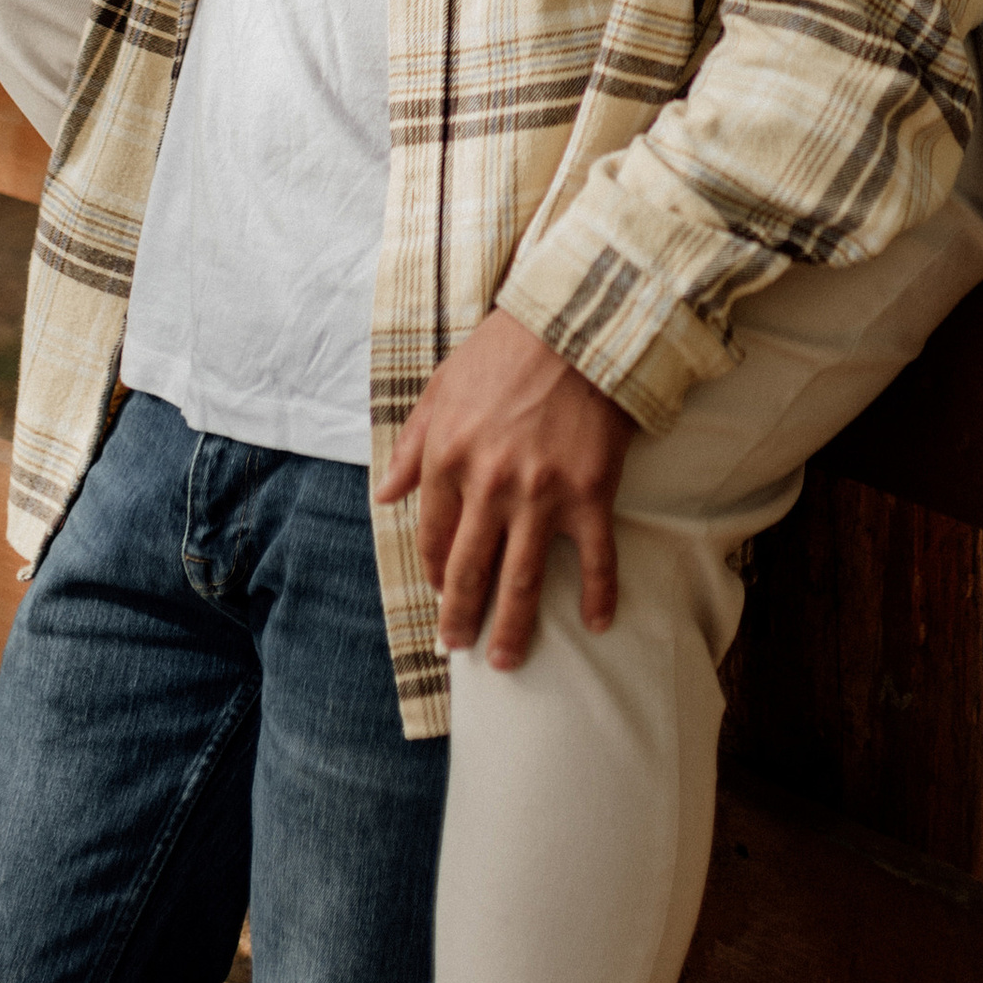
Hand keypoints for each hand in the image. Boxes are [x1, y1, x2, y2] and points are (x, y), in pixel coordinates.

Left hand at [379, 309, 632, 665]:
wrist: (576, 321)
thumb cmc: (504, 349)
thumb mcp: (441, 388)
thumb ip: (410, 445)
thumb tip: (384, 495)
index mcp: (447, 459)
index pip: (433, 536)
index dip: (435, 572)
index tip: (441, 593)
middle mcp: (489, 486)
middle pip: (469, 570)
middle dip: (461, 617)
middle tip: (460, 648)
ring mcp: (541, 495)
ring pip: (522, 578)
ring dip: (513, 627)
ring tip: (506, 661)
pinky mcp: (589, 493)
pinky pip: (595, 558)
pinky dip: (598, 595)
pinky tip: (598, 623)